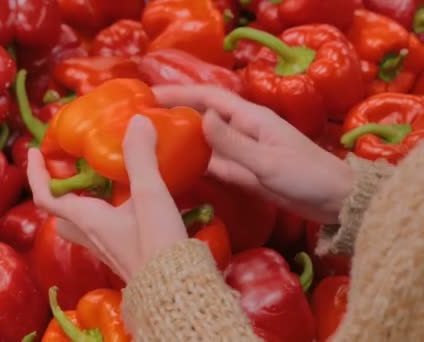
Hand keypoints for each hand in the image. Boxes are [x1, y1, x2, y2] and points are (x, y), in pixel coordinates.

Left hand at [27, 115, 187, 280]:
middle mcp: (91, 235)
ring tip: (100, 182)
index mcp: (87, 219)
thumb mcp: (148, 195)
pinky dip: (108, 213)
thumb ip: (141, 157)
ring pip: (83, 224)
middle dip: (58, 192)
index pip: (45, 197)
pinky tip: (130, 203)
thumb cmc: (155, 245)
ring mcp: (107, 248)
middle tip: (68, 172)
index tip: (33, 153)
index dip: (35, 174)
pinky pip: (105, 231)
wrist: (174, 291)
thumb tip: (138, 121)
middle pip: (61, 215)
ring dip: (83, 203)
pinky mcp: (125, 254)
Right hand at [153, 85, 353, 223]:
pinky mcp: (244, 173)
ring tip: (152, 140)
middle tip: (143, 118)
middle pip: (203, 116)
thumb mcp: (268, 160)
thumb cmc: (307, 176)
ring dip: (182, 138)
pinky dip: (195, 162)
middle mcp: (243, 131)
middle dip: (175, 113)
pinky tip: (177, 166)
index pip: (209, 98)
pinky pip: (213, 164)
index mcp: (251, 119)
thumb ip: (233, 142)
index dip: (180, 93)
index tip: (151, 95)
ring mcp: (243, 152)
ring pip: (205, 141)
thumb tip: (202, 117)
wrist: (335, 202)